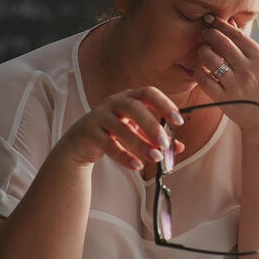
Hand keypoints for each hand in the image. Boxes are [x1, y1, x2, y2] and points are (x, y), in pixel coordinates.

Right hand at [57, 87, 184, 170]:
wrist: (79, 144)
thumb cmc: (112, 133)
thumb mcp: (136, 133)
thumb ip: (155, 138)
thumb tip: (178, 147)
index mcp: (128, 98)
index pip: (148, 93)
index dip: (165, 104)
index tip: (179, 121)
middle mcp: (113, 102)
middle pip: (134, 107)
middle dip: (151, 125)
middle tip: (164, 143)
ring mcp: (99, 116)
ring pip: (121, 128)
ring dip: (141, 144)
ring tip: (155, 158)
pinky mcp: (89, 132)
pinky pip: (108, 144)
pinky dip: (124, 156)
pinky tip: (137, 165)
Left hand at [194, 15, 258, 131]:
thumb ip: (247, 46)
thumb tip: (231, 24)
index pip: (238, 36)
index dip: (222, 25)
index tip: (212, 19)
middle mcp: (248, 70)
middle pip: (223, 44)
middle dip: (210, 34)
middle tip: (204, 32)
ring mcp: (236, 85)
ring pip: (211, 60)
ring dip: (203, 52)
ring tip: (202, 51)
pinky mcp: (224, 99)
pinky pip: (204, 80)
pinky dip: (199, 72)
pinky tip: (200, 69)